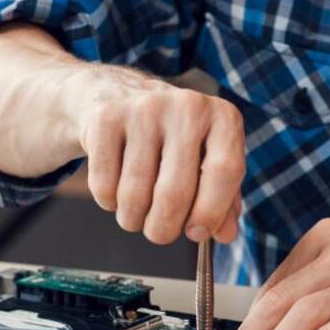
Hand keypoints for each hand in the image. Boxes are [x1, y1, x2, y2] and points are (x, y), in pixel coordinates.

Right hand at [71, 66, 245, 244]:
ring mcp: (144, 109)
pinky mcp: (106, 118)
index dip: (210, 212)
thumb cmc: (171, 139)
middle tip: (159, 232)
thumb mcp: (205, 160)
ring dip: (132, 219)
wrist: (116, 96)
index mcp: (222, 118)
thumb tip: (225, 234)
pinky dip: (108, 202)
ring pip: (135, 195)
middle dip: (163, 229)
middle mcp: (187, 107)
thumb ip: (222, 200)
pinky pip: (105, 185)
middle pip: (174, 193)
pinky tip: (115, 189)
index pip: (225, 171)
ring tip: (135, 213)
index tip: (195, 232)